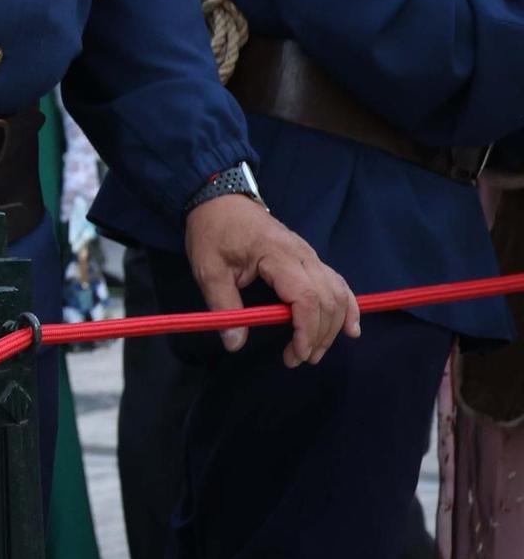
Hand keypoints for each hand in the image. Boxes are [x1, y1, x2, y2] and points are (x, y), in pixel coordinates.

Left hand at [185, 193, 359, 366]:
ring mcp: (310, 255)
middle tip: (297, 359)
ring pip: (337, 293)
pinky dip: (347, 307)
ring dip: (332, 326)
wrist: (219, 200)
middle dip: (319, 335)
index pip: (306, 297)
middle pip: (327, 300)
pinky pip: (337, 283)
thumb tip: (234, 344)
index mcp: (277, 255)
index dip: (306, 330)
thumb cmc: (212, 232)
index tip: (295, 354)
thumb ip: (223, 306)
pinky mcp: (310, 258)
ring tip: (314, 351)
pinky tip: (351, 329)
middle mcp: (303, 254)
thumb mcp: (208, 269)